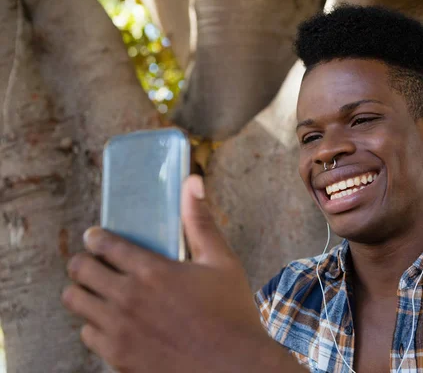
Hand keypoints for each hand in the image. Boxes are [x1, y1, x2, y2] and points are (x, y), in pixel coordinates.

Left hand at [62, 175, 300, 371]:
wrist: (234, 367)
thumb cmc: (232, 312)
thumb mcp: (222, 261)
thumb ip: (201, 220)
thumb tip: (194, 181)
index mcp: (152, 271)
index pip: (104, 244)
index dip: (95, 238)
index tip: (95, 238)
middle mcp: (128, 298)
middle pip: (80, 271)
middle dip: (83, 262)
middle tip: (94, 263)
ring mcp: (120, 330)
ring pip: (76, 302)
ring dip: (83, 291)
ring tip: (97, 290)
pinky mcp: (118, 357)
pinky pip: (87, 333)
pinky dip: (94, 324)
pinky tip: (111, 321)